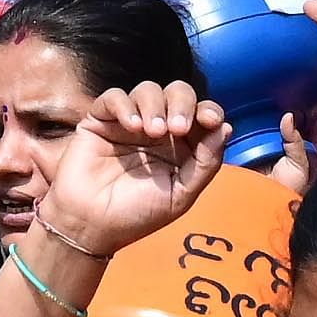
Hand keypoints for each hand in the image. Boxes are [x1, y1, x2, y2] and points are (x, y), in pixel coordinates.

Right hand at [32, 83, 234, 259]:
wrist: (91, 226)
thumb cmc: (136, 215)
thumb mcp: (181, 195)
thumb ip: (206, 163)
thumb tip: (225, 128)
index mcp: (181, 146)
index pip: (201, 115)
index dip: (209, 111)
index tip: (211, 120)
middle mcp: (157, 129)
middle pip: (178, 93)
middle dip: (183, 103)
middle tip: (177, 128)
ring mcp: (128, 123)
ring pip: (148, 90)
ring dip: (155, 105)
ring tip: (151, 132)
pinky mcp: (100, 120)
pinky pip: (114, 97)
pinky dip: (125, 106)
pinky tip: (131, 127)